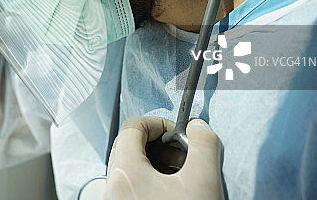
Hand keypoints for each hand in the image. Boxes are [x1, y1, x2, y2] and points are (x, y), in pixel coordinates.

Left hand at [104, 117, 223, 199]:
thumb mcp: (204, 181)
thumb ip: (204, 145)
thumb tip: (199, 127)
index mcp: (125, 172)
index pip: (132, 126)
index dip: (159, 123)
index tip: (179, 135)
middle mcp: (112, 186)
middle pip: (129, 146)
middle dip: (160, 145)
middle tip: (182, 156)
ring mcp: (115, 199)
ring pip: (131, 168)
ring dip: (157, 164)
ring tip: (181, 177)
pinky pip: (131, 186)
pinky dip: (151, 182)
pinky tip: (174, 193)